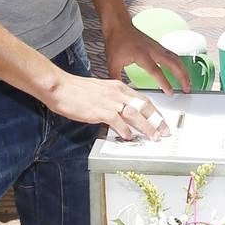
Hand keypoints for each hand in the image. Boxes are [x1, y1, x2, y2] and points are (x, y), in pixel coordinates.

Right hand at [45, 70, 171, 140]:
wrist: (61, 87)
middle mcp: (117, 92)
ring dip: (146, 127)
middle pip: (144, 106)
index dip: (155, 112)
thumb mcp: (101, 91)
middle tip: (164, 132)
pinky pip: (117, 121)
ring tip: (153, 137)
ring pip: (135, 114)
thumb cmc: (77, 90)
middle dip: (157, 121)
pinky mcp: (100, 110)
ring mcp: (109, 101)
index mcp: (119, 87)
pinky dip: (125, 129)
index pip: (143, 100)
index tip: (162, 122)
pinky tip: (129, 137)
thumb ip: (114, 100)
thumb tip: (122, 114)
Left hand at [104, 22, 190, 93]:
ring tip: (188, 82)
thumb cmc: (116, 41)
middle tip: (187, 89)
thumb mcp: (112, 63)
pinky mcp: (158, 46)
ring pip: (176, 58)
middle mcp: (153, 50)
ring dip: (184, 70)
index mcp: (142, 55)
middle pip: (173, 63)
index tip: (171, 92)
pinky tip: (181, 70)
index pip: (156, 71)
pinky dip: (180, 64)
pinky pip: (173, 55)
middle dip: (182, 77)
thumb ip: (116, 79)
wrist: (119, 25)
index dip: (164, 82)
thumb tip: (119, 92)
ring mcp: (157, 47)